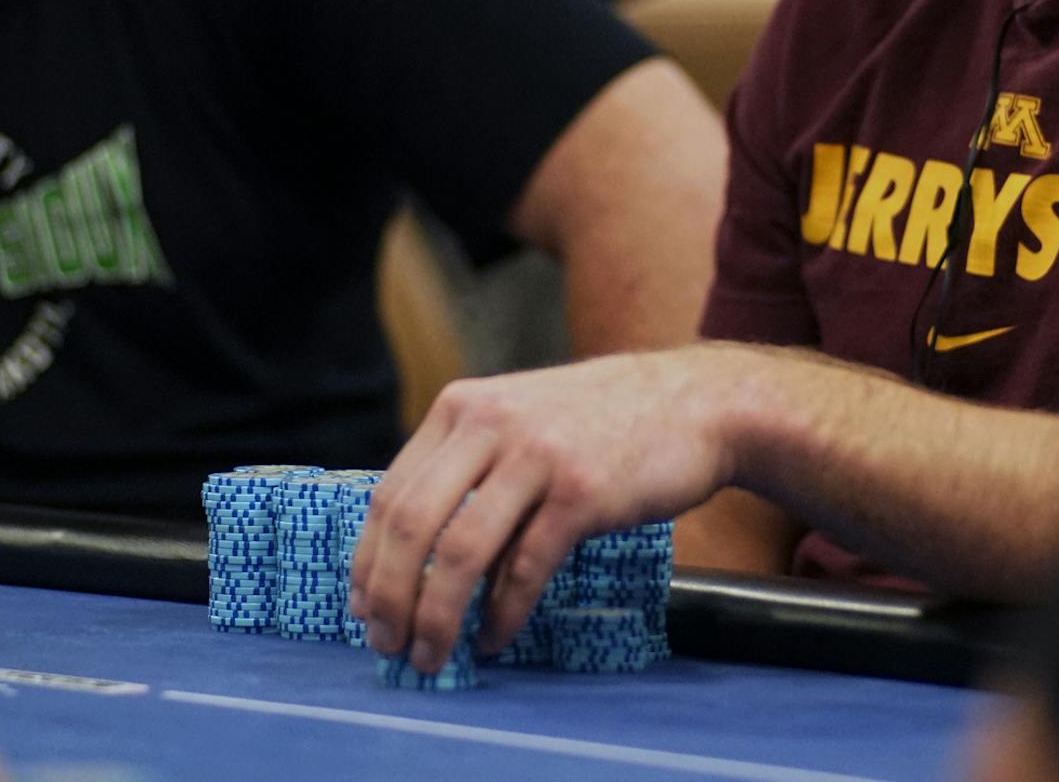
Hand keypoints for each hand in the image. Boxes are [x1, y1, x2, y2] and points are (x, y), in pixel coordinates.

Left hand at [348, 345, 747, 673]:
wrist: (694, 403)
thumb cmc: (602, 423)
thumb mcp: (519, 419)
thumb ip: (469, 465)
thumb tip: (414, 553)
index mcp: (462, 407)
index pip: (390, 495)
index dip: (368, 562)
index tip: (364, 608)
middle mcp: (490, 425)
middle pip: (412, 527)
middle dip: (390, 598)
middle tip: (389, 644)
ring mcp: (536, 456)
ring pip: (458, 553)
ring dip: (437, 617)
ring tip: (433, 655)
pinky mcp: (581, 492)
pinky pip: (524, 568)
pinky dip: (502, 614)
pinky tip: (495, 638)